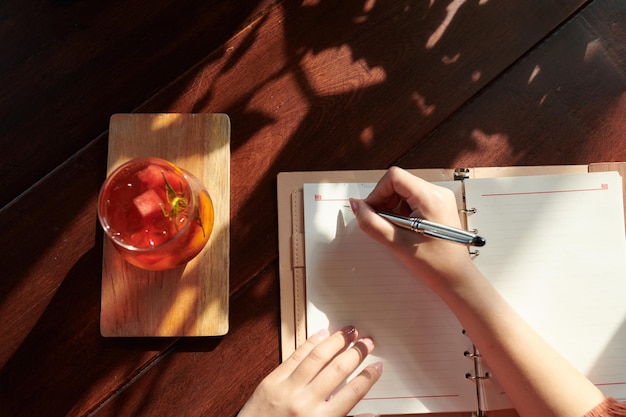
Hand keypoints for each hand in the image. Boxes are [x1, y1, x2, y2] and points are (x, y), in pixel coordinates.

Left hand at [238, 326, 381, 416]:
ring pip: (318, 357)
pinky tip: (322, 334)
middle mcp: (305, 404)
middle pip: (338, 370)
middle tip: (367, 342)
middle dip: (356, 353)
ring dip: (336, 341)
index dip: (368, 377)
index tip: (377, 365)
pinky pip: (295, 356)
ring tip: (349, 331)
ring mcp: (287, 390)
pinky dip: (310, 342)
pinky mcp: (271, 381)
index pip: (353, 393)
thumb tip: (372, 415)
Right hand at [350, 166, 474, 292]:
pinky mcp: (438, 206)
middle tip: (381, 223)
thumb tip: (356, 204)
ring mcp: (439, 199)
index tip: (371, 211)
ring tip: (394, 229)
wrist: (456, 278)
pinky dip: (401, 211)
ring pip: (404, 190)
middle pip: (399, 182)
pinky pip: (412, 199)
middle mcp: (437, 193)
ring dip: (392, 207)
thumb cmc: (434, 264)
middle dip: (384, 200)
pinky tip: (402, 228)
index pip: (395, 177)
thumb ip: (371, 222)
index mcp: (430, 198)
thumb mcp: (397, 243)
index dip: (377, 192)